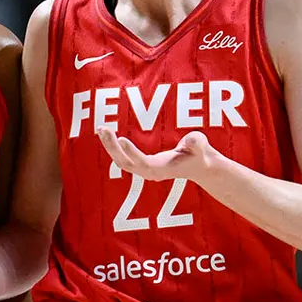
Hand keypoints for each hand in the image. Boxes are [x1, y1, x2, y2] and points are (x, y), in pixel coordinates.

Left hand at [96, 127, 215, 181]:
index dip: (132, 152)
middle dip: (113, 147)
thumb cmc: (200, 154)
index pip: (143, 163)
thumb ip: (197, 143)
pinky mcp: (142, 166)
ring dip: (110, 146)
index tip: (121, 139)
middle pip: (126, 163)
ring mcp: (144, 170)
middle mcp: (150, 172)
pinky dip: (114, 147)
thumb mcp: (201, 145)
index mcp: (162, 169)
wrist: (199, 166)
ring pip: (121, 161)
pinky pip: (123, 158)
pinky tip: (107, 135)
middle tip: (103, 129)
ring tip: (101, 129)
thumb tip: (191, 140)